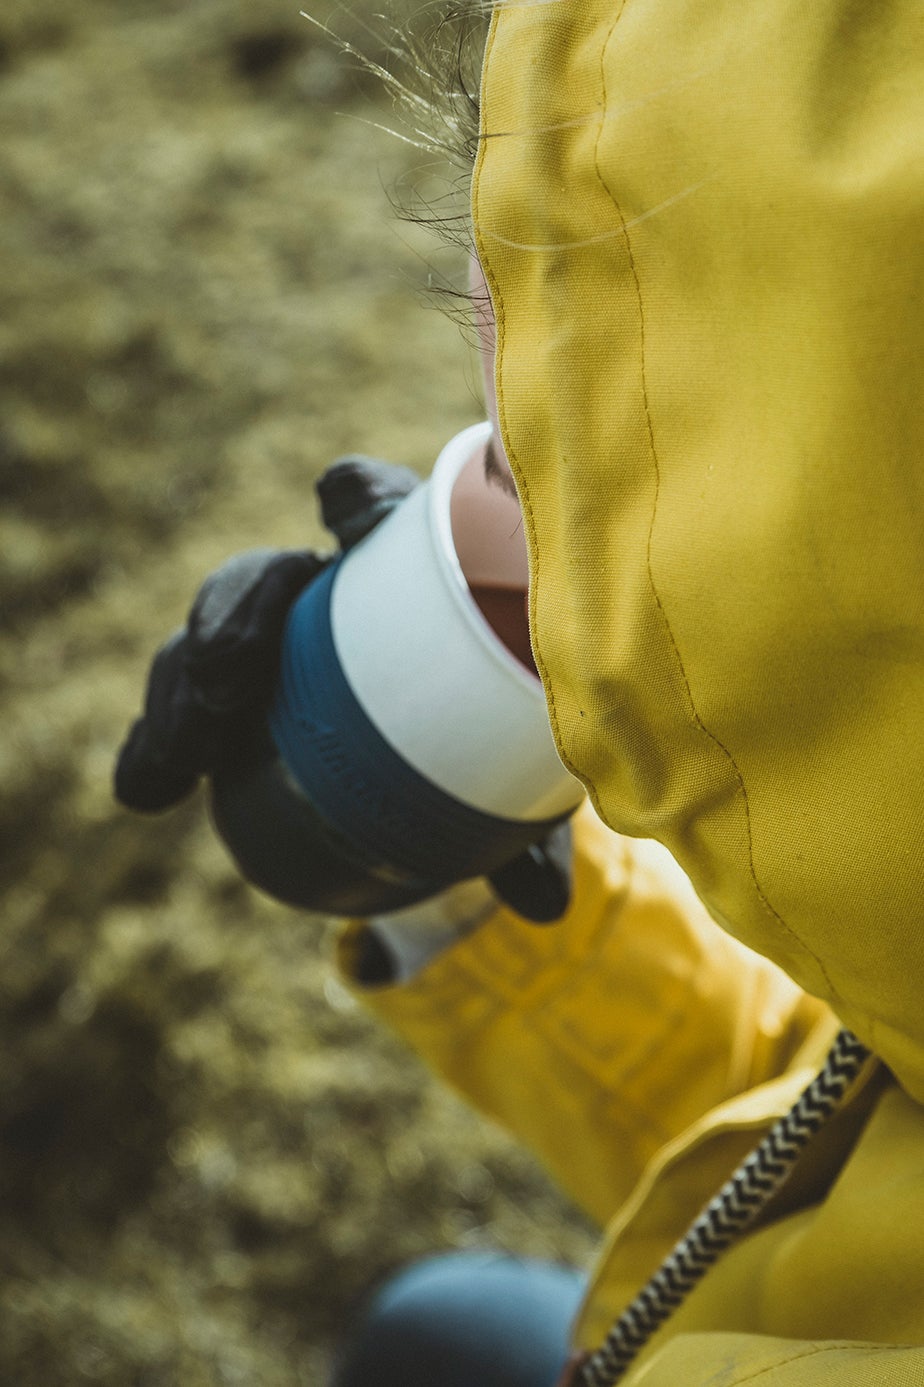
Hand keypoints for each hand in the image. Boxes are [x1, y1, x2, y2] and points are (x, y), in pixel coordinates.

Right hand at [115, 453, 571, 922]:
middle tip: (227, 677)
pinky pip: (183, 711)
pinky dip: (157, 748)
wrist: (459, 758)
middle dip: (235, 611)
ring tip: (183, 750)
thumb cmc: (500, 738)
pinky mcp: (230, 698)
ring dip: (184, 688)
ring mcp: (271, 644)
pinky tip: (143, 791)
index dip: (359, 502)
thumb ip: (529, 823)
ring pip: (210, 642)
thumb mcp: (523, 774)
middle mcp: (328, 594)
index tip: (344, 516)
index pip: (376, 510)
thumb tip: (540, 905)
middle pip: (268, 578)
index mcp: (403, 571)